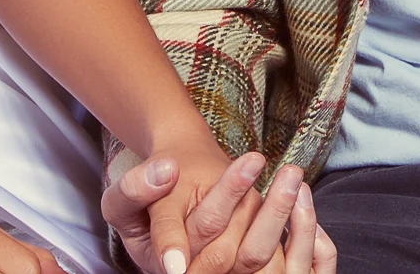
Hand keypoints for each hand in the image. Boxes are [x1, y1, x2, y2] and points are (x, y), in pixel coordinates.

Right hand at [104, 150, 334, 273]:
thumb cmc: (146, 194)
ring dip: (276, 212)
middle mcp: (193, 272)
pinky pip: (272, 255)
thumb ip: (135, 187)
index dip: (199, 219)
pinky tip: (297, 192)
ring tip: (290, 174)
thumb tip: (166, 173)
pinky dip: (287, 225)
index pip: (175, 241)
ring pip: (254, 253)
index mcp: (158, 261)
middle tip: (257, 156)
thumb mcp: (122, 194)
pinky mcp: (247, 264)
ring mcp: (224, 271)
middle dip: (239, 197)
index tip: (200, 193)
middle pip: (222, 248)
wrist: (172, 193)